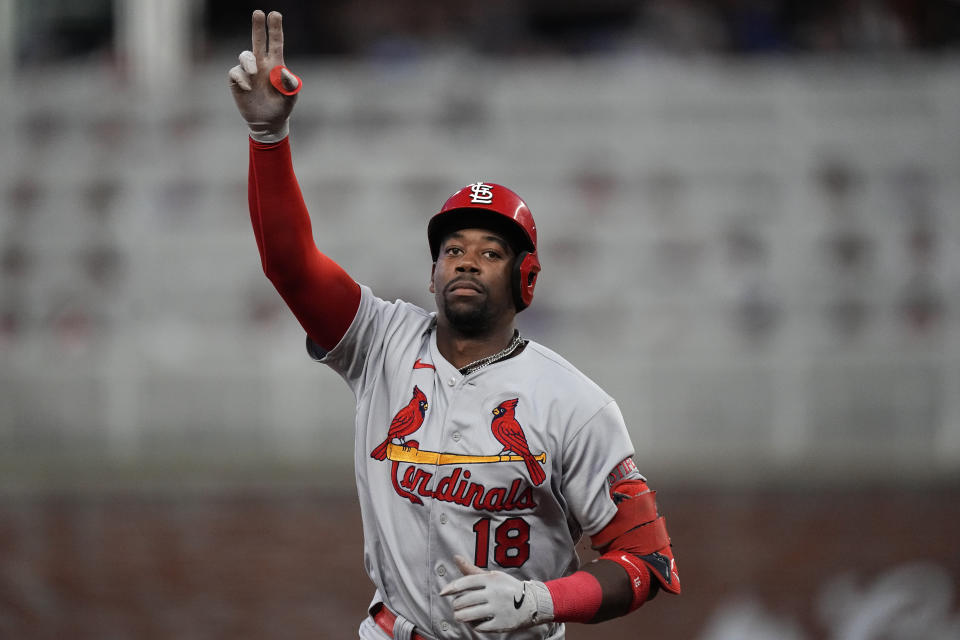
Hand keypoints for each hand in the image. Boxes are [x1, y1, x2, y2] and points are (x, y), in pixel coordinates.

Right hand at [228, 10, 300, 140]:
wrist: (269, 123)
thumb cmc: (282, 106)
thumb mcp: (291, 96)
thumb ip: (290, 83)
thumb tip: (283, 70)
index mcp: (276, 64)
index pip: (275, 43)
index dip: (275, 29)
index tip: (275, 14)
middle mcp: (261, 64)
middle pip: (257, 41)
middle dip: (258, 27)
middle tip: (258, 13)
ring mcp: (248, 72)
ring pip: (244, 55)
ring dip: (249, 61)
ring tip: (254, 72)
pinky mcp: (238, 81)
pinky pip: (235, 72)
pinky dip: (242, 78)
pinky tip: (249, 88)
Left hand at [439, 555, 553, 632]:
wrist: (532, 603)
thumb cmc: (507, 588)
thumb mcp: (493, 576)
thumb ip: (472, 570)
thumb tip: (455, 557)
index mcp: (491, 579)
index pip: (465, 582)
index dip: (451, 588)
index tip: (442, 593)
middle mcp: (494, 593)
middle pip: (464, 600)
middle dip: (456, 605)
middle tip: (457, 606)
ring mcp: (498, 609)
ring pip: (468, 615)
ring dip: (460, 616)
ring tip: (460, 615)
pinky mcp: (501, 624)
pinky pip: (479, 627)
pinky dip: (474, 625)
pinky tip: (475, 622)